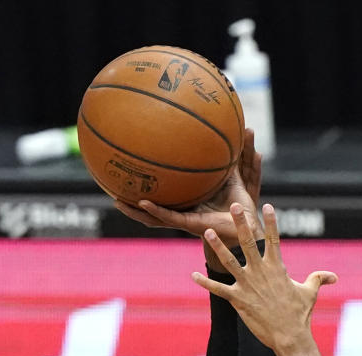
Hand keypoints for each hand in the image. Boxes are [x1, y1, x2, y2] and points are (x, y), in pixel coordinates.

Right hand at [113, 128, 262, 247]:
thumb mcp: (233, 172)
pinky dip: (155, 210)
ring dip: (135, 210)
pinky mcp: (189, 224)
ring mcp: (183, 218)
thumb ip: (230, 152)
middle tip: (114, 188)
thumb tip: (241, 125)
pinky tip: (142, 203)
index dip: (146, 185)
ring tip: (118, 201)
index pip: (163, 193)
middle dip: (132, 200)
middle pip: (150, 206)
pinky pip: (168, 217)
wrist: (247, 225)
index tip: (132, 170)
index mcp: (186, 200)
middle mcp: (181, 210)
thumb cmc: (239, 202)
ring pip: (152, 216)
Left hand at [191, 203, 337, 351]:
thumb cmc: (300, 315)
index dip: (270, 222)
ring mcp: (248, 285)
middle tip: (234, 206)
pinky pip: (218, 289)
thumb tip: (333, 277)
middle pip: (248, 242)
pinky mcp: (238, 300)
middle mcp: (260, 272)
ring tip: (208, 232)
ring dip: (218, 246)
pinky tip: (193, 275)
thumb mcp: (310, 293)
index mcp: (277, 267)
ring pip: (229, 261)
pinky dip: (205, 283)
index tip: (266, 205)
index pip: (273, 238)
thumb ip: (318, 279)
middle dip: (241, 223)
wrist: (290, 336)